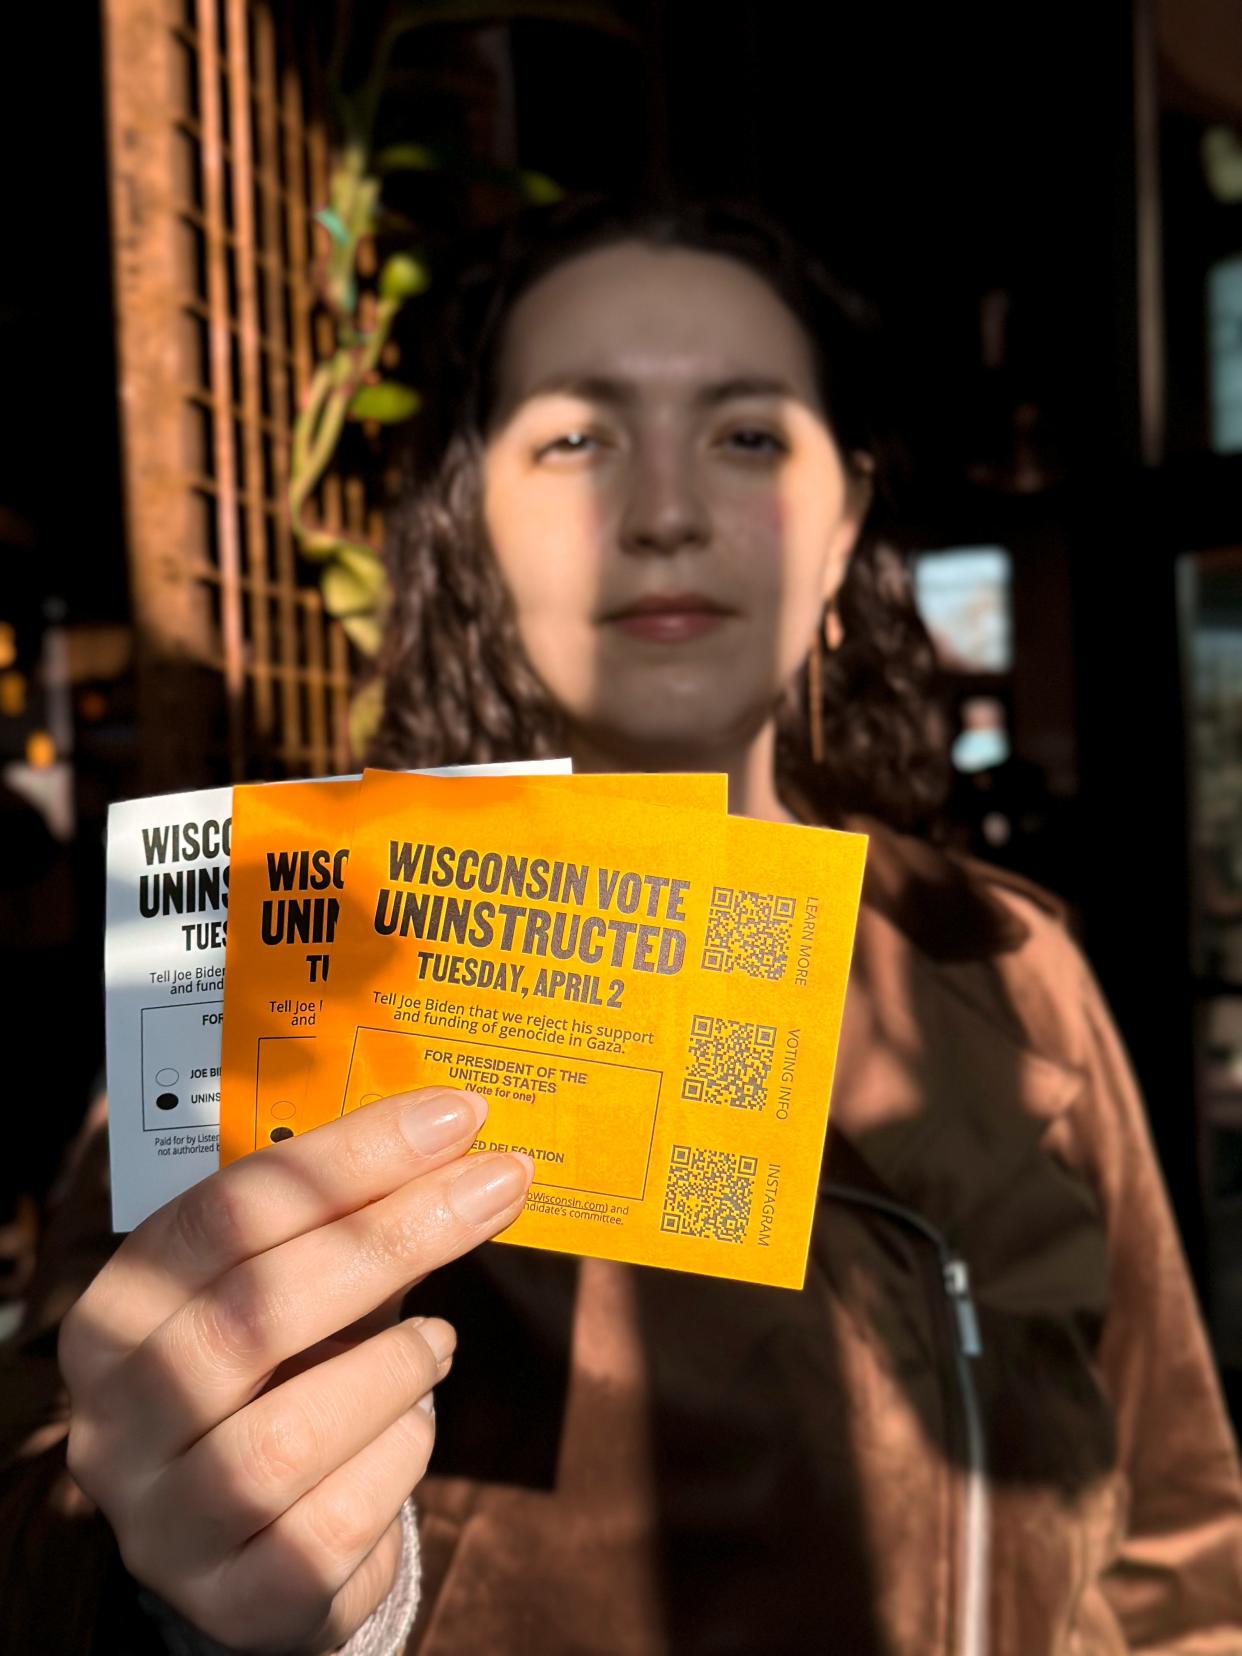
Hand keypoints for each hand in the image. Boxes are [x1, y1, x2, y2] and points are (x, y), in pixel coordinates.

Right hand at [59, 1087, 529, 1653]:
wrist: (261, 1538)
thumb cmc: (284, 1377)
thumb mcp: (290, 1290)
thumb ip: (347, 1220)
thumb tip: (456, 1132)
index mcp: (117, 1313)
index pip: (226, 1212)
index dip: (348, 1156)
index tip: (454, 1115)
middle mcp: (116, 1421)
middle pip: (257, 1310)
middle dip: (396, 1233)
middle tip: (497, 1184)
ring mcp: (166, 1523)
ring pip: (291, 1433)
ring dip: (397, 1366)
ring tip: (441, 1338)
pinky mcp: (235, 1602)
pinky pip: (336, 1523)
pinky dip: (401, 1452)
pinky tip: (413, 1421)